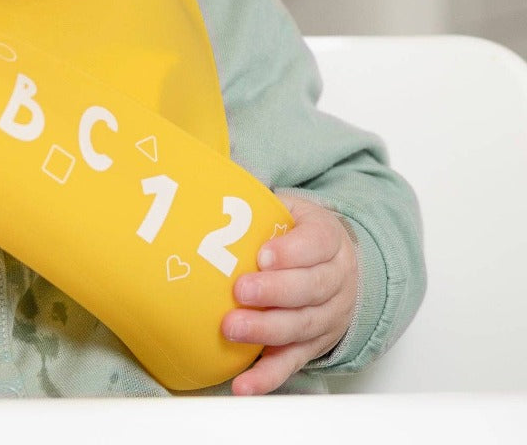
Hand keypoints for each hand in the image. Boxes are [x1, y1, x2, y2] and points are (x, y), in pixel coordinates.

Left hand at [222, 194, 357, 395]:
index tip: (262, 254)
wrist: (341, 265)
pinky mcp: (313, 345)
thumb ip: (257, 196)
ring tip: (233, 331)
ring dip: (267, 332)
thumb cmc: (300, 233)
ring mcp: (327, 317)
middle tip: (241, 291)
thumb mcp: (290, 206)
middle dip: (275, 292)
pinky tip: (244, 384)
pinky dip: (268, 377)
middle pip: (310, 289)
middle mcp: (335, 280)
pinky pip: (292, 363)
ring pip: (302, 327)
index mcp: (329, 239)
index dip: (290, 252)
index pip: (316, 244)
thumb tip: (215, 172)